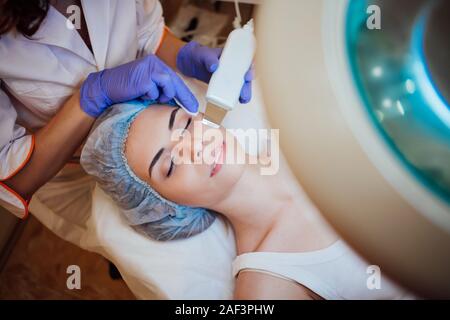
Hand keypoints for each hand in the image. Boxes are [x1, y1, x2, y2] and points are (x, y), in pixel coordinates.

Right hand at [80, 54, 198, 116]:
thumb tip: (178, 103)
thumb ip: (161, 91)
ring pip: (168, 85)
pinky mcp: (144, 76)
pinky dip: (149, 96)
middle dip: (184, 97)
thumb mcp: (148, 89)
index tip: (194, 106)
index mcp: (155, 64)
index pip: (175, 79)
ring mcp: (149, 68)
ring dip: (162, 96)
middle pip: (175, 81)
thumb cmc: (127, 90)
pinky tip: (139, 94)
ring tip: (148, 97)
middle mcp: (154, 63)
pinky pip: (155, 91)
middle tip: (192, 109)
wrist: (106, 88)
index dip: (185, 93)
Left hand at [176, 41, 253, 103]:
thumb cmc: (198, 55)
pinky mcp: (223, 85)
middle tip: (244, 94)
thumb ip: (208, 58)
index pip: (246, 60)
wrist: (188, 63)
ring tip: (243, 100)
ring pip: (241, 84)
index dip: (251, 68)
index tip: (247, 76)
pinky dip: (235, 96)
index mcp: (232, 55)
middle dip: (247, 85)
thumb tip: (215, 66)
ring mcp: (229, 76)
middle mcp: (233, 66)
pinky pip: (232, 90)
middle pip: (245, 75)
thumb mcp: (202, 54)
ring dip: (244, 92)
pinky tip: (236, 102)